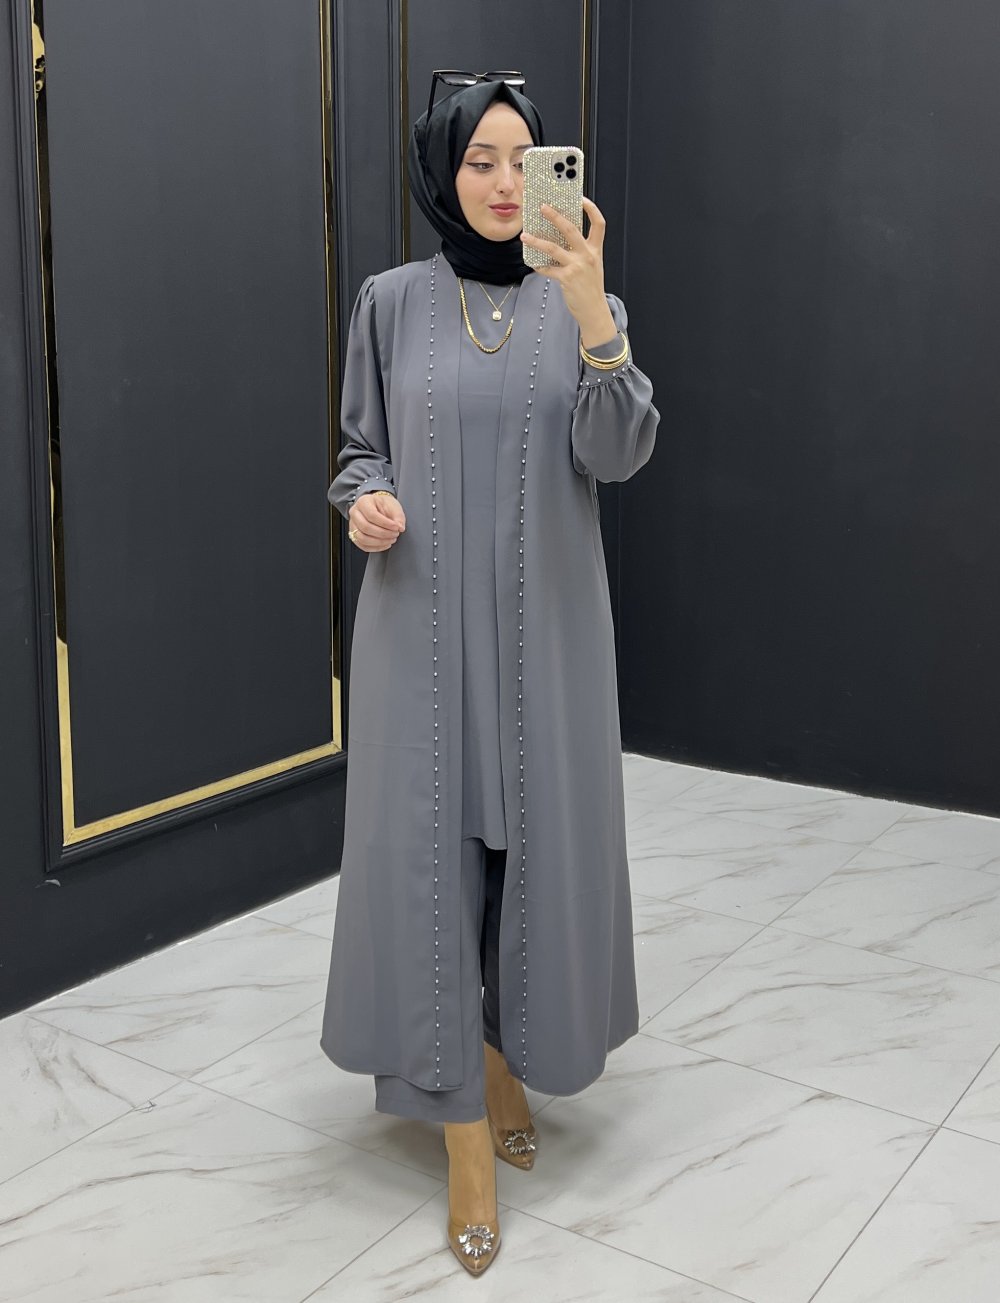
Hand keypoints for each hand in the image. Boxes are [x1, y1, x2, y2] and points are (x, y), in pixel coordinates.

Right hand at [348, 491, 405, 551]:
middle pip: (366, 527)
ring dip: (379, 542)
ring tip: (391, 540)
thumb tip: (400, 528)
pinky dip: (375, 548)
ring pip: (362, 538)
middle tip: (395, 534)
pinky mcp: (354, 535)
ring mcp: (352, 525)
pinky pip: (362, 545)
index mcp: (363, 502)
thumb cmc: (384, 505)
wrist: (377, 506)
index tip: (396, 527)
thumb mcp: (393, 506)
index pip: (372, 515)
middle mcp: (355, 513)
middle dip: (383, 534)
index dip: (385, 524)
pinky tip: (385, 544)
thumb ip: (398, 516)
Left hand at [520, 197, 617, 347]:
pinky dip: (538, 266)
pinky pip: (548, 269)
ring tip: (524, 236)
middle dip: (555, 216)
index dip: (591, 209)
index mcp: (595, 250)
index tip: (581, 198)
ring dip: (537, 240)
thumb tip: (560, 238)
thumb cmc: (591, 288)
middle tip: (543, 207)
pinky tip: (532, 263)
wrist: (594, 311)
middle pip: (571, 229)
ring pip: (553, 248)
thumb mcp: (592, 265)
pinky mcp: (566, 279)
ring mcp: (577, 267)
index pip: (599, 223)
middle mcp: (587, 255)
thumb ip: (580, 251)